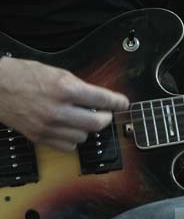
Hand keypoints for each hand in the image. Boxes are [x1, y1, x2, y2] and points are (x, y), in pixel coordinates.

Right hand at [0, 57, 128, 151]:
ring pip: (83, 137)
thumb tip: (96, 97)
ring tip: (83, 118)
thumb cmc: (24, 75)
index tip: (123, 103)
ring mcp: (49, 126)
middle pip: (97, 123)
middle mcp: (59, 110)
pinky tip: (70, 129)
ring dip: (87, 129)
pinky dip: (73, 139)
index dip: (117, 102)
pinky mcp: (39, 138)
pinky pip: (67, 146)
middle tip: (106, 113)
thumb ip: (78, 86)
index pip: (101, 99)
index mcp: (65, 88)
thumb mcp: (57, 72)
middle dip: (106, 118)